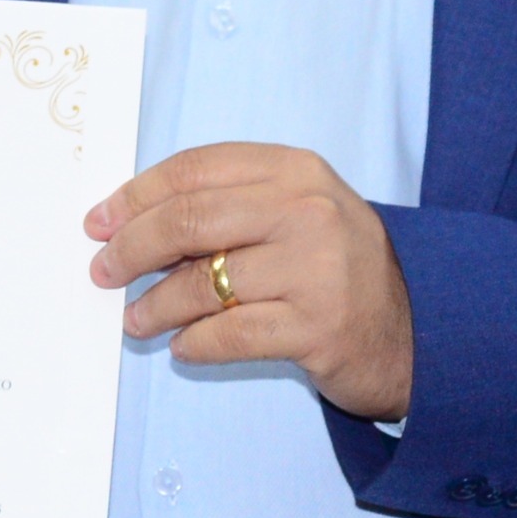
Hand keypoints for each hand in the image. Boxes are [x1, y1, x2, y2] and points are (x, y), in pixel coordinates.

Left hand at [89, 142, 414, 420]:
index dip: (136, 194)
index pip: (195, 170)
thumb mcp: (294, 213)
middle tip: (104, 271)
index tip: (101, 220)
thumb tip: (134, 223)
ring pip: (202, 283)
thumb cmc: (336, 267)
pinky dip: (194, 343)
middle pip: (189, 220)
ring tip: (136, 320)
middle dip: (132, 247)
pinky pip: (229, 334)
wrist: (415, 329)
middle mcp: (307, 212)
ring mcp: (315, 270)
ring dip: (154, 306)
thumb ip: (229, 206)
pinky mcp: (317, 327)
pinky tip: (183, 347)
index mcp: (295, 171)